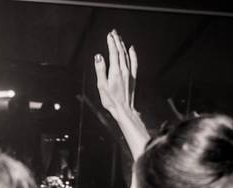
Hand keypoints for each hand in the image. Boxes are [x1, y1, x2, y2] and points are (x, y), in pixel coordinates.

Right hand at [94, 30, 148, 158]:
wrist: (124, 110)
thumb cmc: (111, 100)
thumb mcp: (101, 86)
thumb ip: (100, 70)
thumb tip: (98, 56)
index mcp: (115, 72)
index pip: (113, 53)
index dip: (111, 43)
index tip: (109, 35)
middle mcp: (124, 70)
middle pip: (121, 52)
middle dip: (117, 41)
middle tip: (113, 33)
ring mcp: (130, 73)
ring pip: (127, 55)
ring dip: (123, 45)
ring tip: (119, 38)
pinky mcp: (133, 77)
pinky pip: (134, 62)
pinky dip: (133, 54)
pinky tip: (132, 49)